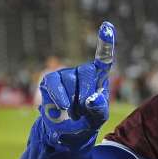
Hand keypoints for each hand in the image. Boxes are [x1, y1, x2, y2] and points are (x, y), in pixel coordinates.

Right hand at [39, 22, 115, 148]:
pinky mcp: (50, 80)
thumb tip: (91, 100)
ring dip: (71, 103)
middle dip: (85, 96)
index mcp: (99, 77)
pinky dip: (59, 96)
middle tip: (83, 111)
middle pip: (86, 74)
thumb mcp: (98, 119)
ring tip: (72, 112)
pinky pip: (54, 84)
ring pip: (69, 82)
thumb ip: (99, 109)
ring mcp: (66, 74)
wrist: (66, 132)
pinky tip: (63, 106)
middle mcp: (83, 71)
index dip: (105, 42)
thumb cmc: (87, 121)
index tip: (107, 26)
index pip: (103, 58)